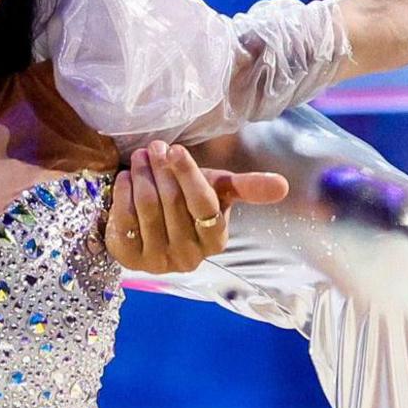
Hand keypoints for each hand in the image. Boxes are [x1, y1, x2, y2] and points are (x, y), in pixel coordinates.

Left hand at [105, 140, 289, 274]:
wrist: (150, 226)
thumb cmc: (189, 202)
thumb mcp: (217, 191)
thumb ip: (247, 187)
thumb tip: (283, 185)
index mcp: (216, 239)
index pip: (203, 204)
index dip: (188, 175)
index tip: (176, 149)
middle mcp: (189, 256)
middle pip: (172, 202)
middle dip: (162, 169)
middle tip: (154, 147)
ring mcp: (159, 261)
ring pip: (149, 208)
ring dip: (142, 176)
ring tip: (141, 157)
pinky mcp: (130, 259)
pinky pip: (125, 219)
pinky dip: (124, 194)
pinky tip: (125, 178)